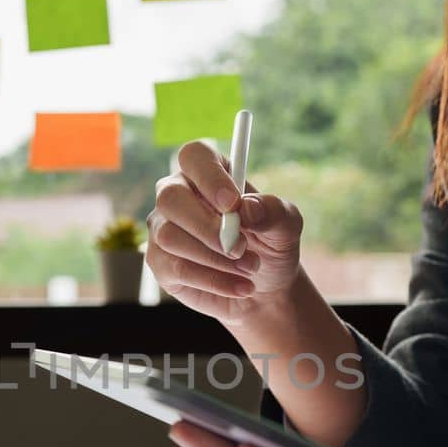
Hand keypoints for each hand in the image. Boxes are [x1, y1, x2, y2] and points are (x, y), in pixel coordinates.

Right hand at [146, 140, 302, 325]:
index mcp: (208, 172)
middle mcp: (178, 194)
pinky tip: (239, 286)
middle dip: (207, 226)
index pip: (194, 156)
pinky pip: (176, 268)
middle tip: (241, 247)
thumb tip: (247, 208)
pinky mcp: (160, 262)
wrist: (265, 290)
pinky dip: (214, 280)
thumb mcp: (287, 226)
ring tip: (249, 268)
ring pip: (170, 237)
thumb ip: (273, 210)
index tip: (233, 204)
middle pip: (170, 197)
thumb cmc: (271, 246)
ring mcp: (163, 228)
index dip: (210, 177)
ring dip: (215, 258)